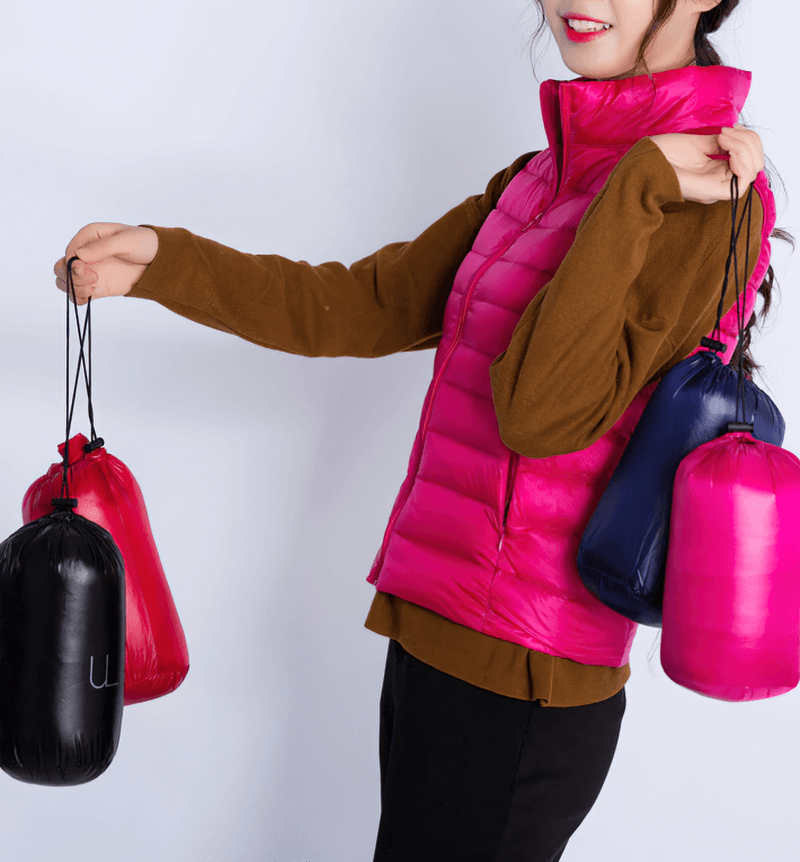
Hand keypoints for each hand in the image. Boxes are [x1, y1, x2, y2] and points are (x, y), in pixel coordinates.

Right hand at [54, 224, 158, 304]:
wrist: (160, 260)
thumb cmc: (144, 244)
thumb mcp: (126, 241)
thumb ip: (103, 247)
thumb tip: (79, 255)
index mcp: (89, 236)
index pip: (69, 252)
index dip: (73, 264)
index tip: (90, 271)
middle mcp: (85, 253)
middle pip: (61, 268)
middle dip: (71, 277)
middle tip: (93, 280)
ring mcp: (89, 270)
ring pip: (66, 282)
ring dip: (74, 288)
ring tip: (93, 289)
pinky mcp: (96, 285)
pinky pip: (78, 294)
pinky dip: (78, 298)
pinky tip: (88, 297)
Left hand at [649, 124, 764, 204]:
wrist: (644, 163)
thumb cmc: (663, 155)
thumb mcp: (698, 144)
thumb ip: (720, 143)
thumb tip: (738, 136)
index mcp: (716, 171)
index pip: (749, 158)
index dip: (747, 138)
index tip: (729, 127)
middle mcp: (719, 181)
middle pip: (755, 163)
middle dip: (748, 140)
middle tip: (725, 132)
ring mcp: (717, 188)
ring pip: (753, 170)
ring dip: (745, 147)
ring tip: (724, 138)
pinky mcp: (714, 192)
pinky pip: (743, 182)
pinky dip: (742, 161)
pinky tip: (727, 150)